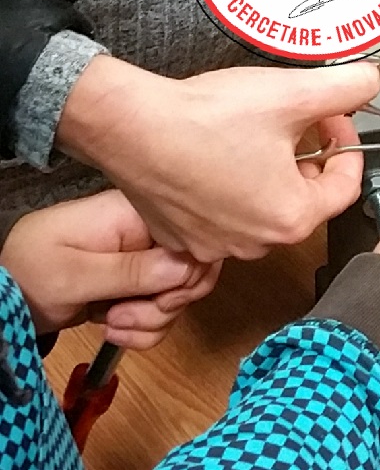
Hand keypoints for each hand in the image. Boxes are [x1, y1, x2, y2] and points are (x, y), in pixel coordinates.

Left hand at [0, 191, 218, 349]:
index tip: (159, 301)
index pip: (194, 241)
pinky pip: (164, 310)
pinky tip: (114, 330)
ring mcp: (146, 260)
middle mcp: (150, 234)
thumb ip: (131, 271)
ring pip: (179, 296)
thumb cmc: (30, 273)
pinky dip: (145, 329)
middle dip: (166, 305)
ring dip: (151, 321)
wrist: (5, 296)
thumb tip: (187, 265)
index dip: (187, 277)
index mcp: (138, 216)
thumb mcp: (75, 275)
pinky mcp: (140, 284)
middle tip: (126, 316)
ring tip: (111, 324)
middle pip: (194, 270)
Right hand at [57, 57, 379, 261]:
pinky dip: (231, 187)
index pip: (345, 187)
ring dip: (270, 173)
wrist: (127, 124)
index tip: (335, 120)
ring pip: (263, 206)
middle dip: (307, 158)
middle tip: (296, 122)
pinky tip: (218, 155)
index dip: (346, 146)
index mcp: (291, 218)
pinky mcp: (183, 237)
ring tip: (255, 134)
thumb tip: (372, 81)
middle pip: (304, 198)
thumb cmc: (202, 118)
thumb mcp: (290, 94)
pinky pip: (223, 214)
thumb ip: (345, 88)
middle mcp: (255, 243)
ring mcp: (215, 245)